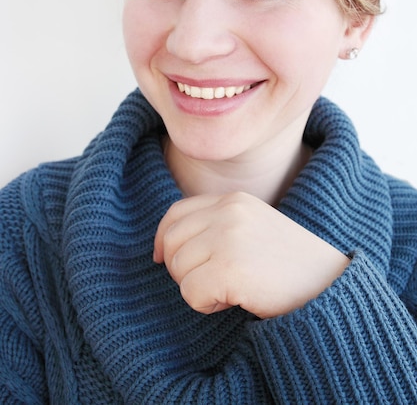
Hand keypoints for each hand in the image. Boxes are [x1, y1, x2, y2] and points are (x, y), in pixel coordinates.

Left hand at [153, 192, 349, 317]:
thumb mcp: (252, 228)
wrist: (329, 284)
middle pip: (172, 241)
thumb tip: (167, 247)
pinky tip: (235, 300)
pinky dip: (206, 305)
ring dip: (197, 288)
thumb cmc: (289, 264)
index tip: (162, 259)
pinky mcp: (229, 268)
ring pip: (178, 268)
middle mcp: (228, 212)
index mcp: (233, 200)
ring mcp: (228, 238)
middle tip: (209, 283)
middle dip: (180, 268)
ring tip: (231, 289)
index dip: (163, 238)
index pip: (176, 213)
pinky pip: (190, 293)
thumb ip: (217, 226)